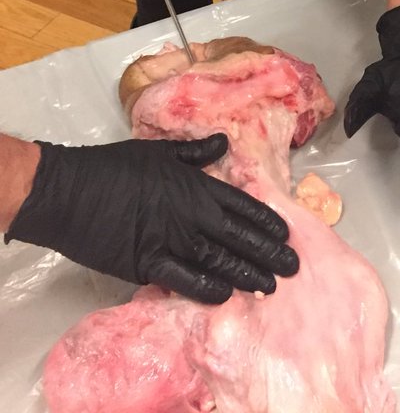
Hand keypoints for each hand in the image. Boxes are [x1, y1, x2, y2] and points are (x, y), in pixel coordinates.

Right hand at [5, 134, 298, 303]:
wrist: (71, 191)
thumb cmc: (114, 167)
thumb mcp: (160, 150)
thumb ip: (195, 151)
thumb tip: (224, 141)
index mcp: (196, 185)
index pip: (242, 205)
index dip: (266, 221)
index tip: (286, 234)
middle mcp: (190, 213)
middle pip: (239, 235)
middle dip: (267, 252)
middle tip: (292, 266)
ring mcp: (170, 239)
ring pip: (219, 259)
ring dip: (247, 273)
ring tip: (270, 285)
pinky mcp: (146, 263)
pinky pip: (184, 278)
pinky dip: (206, 287)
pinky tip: (226, 294)